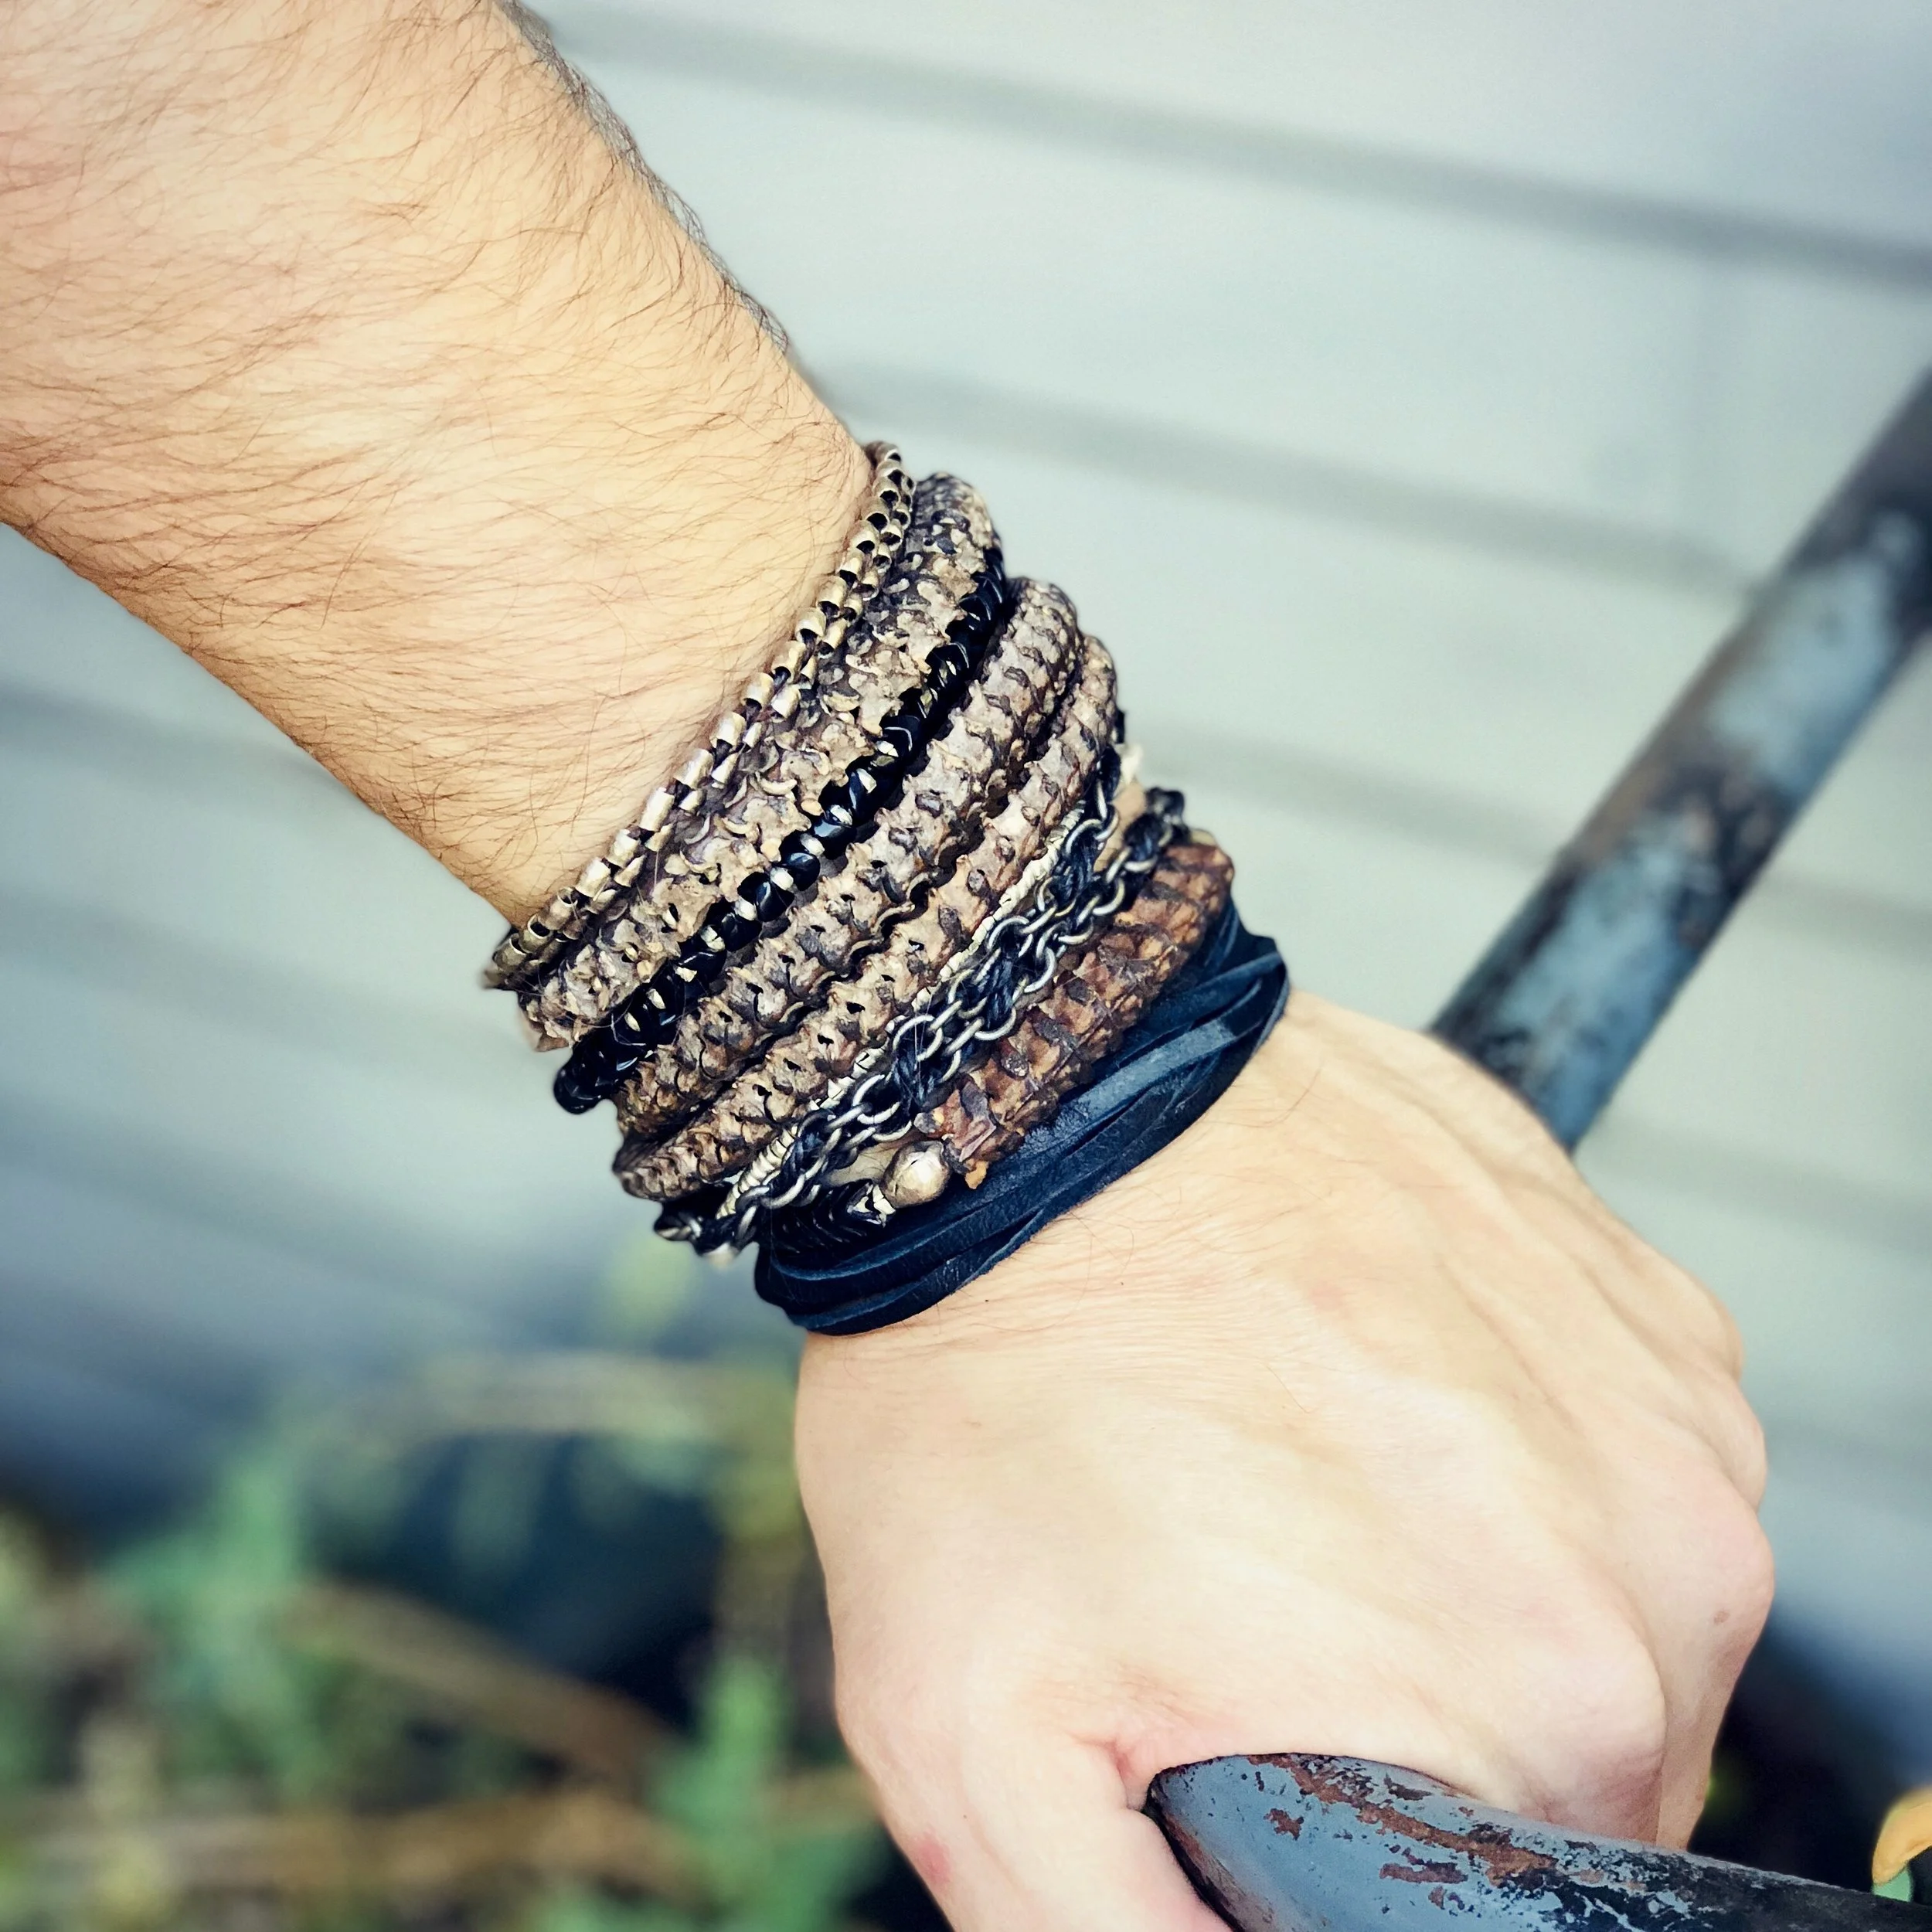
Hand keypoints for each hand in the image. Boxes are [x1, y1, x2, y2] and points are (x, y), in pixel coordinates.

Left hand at [795, 990, 1770, 1931]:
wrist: (1031, 1103)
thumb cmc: (992, 1383)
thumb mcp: (969, 1739)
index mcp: (1548, 1709)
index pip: (1512, 1887)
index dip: (1368, 1834)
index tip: (1262, 1728)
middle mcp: (1664, 1558)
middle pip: (1570, 1746)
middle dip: (1417, 1709)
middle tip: (1253, 1588)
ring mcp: (1666, 1400)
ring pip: (1593, 1594)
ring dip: (1462, 1569)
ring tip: (1293, 1466)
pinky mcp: (1636, 1290)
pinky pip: (1602, 1445)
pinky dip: (1496, 1444)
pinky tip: (1353, 1376)